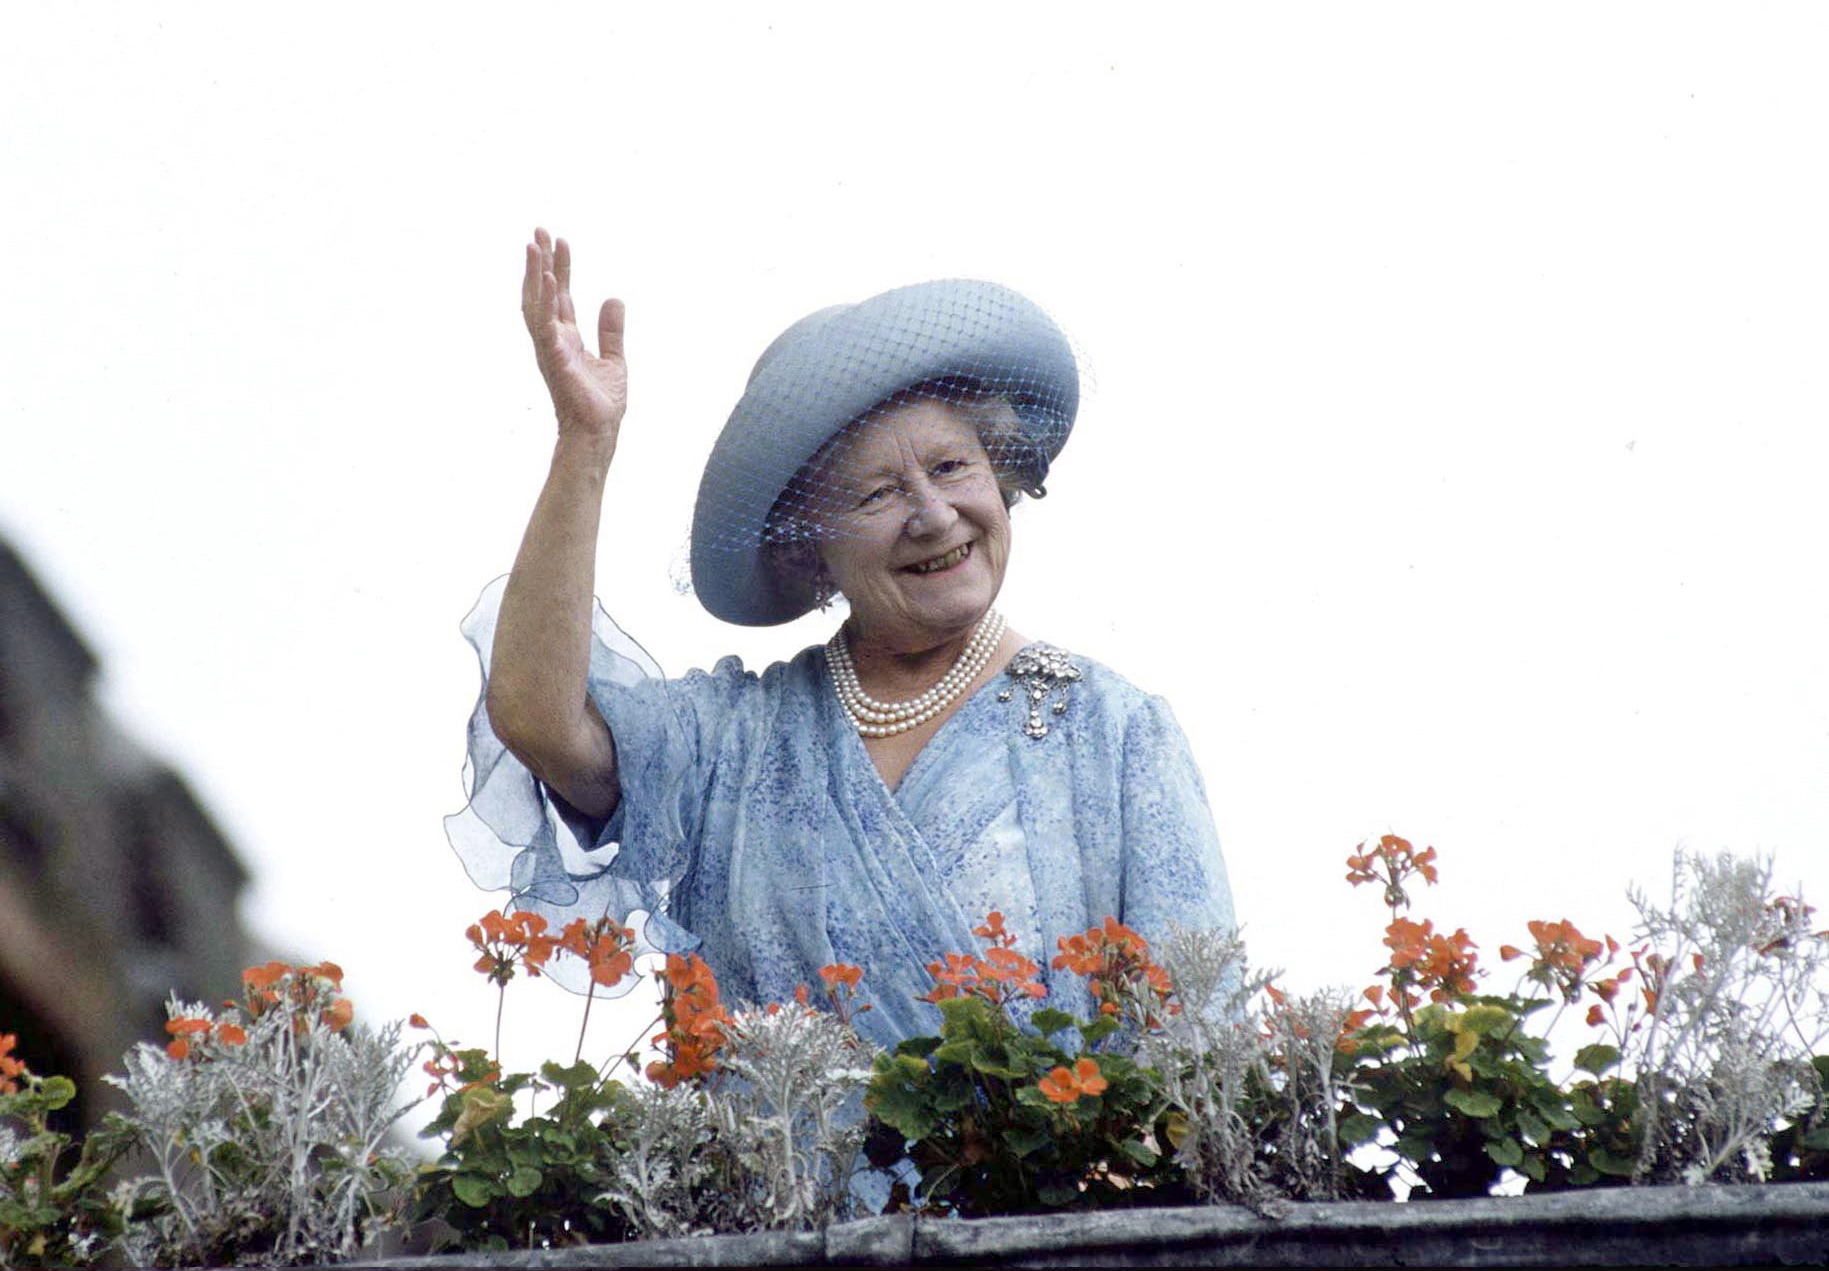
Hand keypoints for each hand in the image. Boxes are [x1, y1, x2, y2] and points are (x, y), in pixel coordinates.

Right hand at [521, 227, 626, 446]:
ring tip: (535, 245)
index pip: (560, 296)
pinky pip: (544, 324)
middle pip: (542, 293)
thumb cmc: (601, 404)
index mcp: (566, 338)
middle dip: (540, 262)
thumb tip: (613, 298)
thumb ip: (611, 330)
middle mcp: (553, 339)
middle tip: (539, 230)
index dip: (559, 269)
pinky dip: (544, 300)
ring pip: (536, 303)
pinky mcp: (554, 358)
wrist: (599, 432)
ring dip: (534, 273)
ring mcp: (550, 348)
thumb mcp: (614, 359)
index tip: (561, 242)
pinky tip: (546, 278)